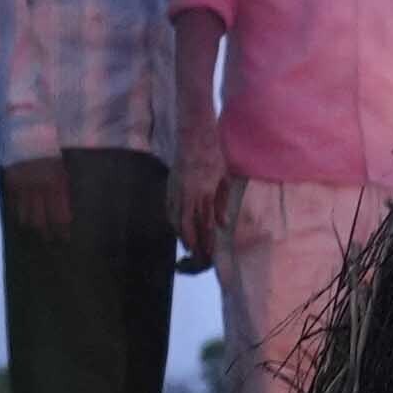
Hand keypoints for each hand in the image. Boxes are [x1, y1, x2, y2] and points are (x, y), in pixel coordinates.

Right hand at [170, 142, 228, 270]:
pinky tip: (177, 229)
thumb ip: (222, 202)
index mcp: (205, 193)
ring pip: (176, 220)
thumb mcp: (224, 178)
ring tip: (189, 246)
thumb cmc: (213, 156)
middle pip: (188, 226)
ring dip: (182, 235)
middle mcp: (189, 195)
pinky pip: (169, 210)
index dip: (207, 240)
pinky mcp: (169, 187)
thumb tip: (222, 224)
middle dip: (193, 243)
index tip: (209, 253)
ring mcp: (177, 191)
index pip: (205, 223)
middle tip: (198, 255)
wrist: (194, 136)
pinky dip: (173, 222)